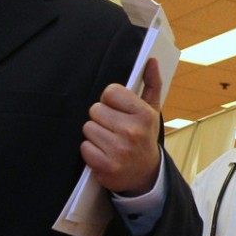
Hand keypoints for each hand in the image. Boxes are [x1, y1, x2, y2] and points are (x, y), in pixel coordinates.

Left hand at [81, 58, 162, 194]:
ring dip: (95, 135)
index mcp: (144, 114)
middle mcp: (132, 131)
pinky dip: (91, 151)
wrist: (145, 174)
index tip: (118, 110)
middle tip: (114, 128)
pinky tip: (104, 153)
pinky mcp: (105, 165)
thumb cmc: (144, 137)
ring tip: (109, 141)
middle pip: (95, 110)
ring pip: (88, 128)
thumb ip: (151, 84)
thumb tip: (151, 61)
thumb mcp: (152, 111)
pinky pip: (84, 147)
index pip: (110, 92)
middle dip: (102, 118)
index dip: (110, 101)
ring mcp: (118, 150)